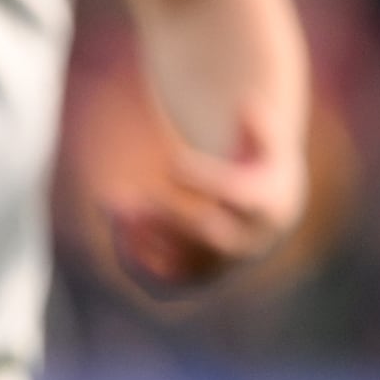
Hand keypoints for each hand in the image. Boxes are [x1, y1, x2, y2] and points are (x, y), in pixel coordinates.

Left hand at [94, 105, 305, 291]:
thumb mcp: (265, 145)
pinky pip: (163, 276)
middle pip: (208, 235)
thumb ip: (257, 126)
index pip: (239, 198)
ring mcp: (220, 265)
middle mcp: (246, 244)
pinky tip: (116, 222)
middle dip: (170, 215)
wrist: (265, 221)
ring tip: (113, 205)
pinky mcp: (194, 278)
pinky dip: (137, 254)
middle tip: (136, 196)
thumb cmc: (260, 171)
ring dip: (144, 235)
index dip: (207, 181)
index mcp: (266, 207)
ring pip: (180, 260)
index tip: (174, 162)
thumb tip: (247, 100)